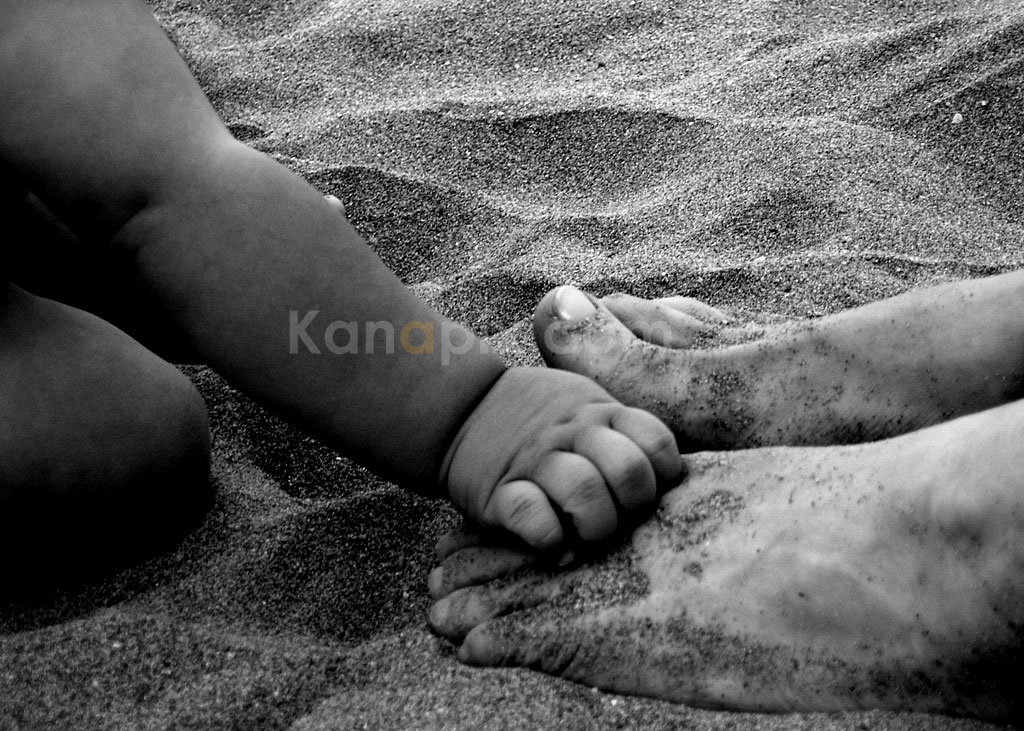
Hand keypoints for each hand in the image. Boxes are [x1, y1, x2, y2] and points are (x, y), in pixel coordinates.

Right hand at [440, 366, 680, 550]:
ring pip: (586, 493)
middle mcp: (572, 433)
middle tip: (620, 518)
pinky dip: (549, 539)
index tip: (648, 491)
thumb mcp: (584, 404)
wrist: (461, 408)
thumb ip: (622, 432)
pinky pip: (533, 517)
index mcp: (600, 413)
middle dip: (634, 507)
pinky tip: (553, 544)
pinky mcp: (498, 491)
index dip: (663, 476)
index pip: (657, 443)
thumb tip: (669, 484)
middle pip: (629, 471)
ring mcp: (535, 460)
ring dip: (595, 526)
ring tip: (586, 535)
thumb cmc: (537, 419)